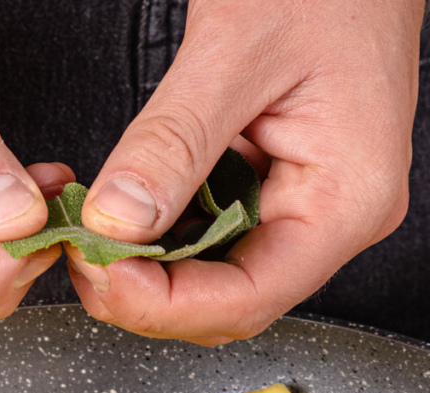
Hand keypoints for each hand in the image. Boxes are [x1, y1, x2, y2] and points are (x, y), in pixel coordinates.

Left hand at [67, 0, 422, 344]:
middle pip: (232, 301)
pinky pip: (222, 231)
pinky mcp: (288, 181)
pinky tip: (128, 210)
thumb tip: (114, 222)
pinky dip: (168, 230)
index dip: (164, 305)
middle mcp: (338, 215)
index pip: (248, 298)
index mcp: (348, 199)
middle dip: (150, 294)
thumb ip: (171, 143)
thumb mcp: (234, 50)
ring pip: (221, 274)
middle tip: (82, 256)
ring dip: (153, 267)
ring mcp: (315, 201)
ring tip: (95, 233)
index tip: (99, 275)